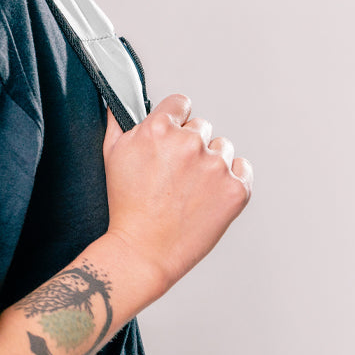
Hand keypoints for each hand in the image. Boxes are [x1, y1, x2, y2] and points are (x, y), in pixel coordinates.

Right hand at [102, 94, 253, 291]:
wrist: (143, 250)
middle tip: (174, 174)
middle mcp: (190, 143)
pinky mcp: (236, 189)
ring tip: (190, 188)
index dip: (174, 120)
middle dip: (189, 145)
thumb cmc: (126, 207)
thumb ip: (119, 122)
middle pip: (201, 126)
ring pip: (223, 147)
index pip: (180, 103)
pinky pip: (242, 168)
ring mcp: (216, 166)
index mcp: (159, 129)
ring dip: (210, 162)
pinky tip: (209, 194)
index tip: (172, 136)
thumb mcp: (112, 156)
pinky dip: (231, 179)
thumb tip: (120, 103)